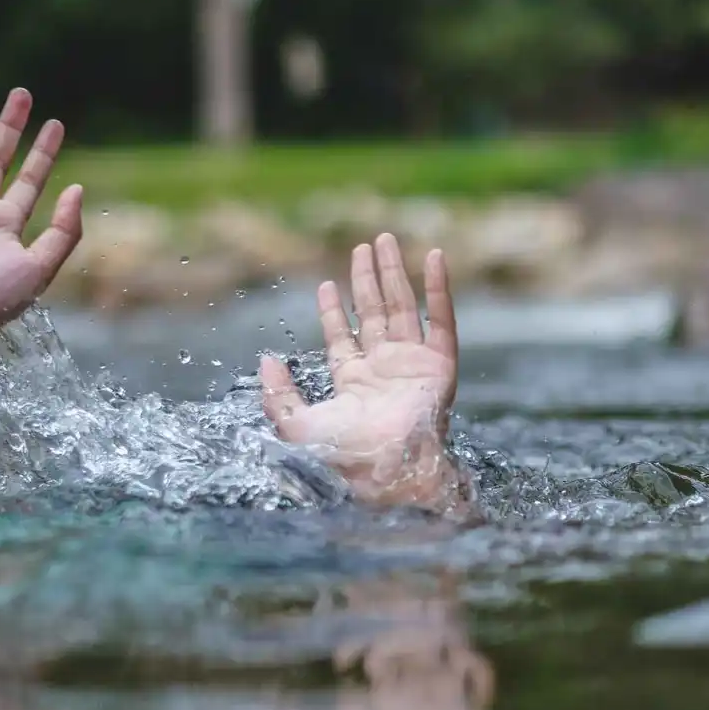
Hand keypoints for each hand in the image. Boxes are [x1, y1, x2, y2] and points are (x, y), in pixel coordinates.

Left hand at [260, 233, 469, 510]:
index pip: (343, 337)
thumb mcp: (295, 424)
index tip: (325, 284)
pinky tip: (432, 258)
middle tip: (363, 247)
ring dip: (394, 273)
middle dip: (367, 280)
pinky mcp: (439, 364)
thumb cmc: (342, 454)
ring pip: (403, 307)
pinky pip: (441, 318)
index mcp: (354, 383)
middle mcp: (385, 369)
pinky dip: (438, 288)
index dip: (333, 310)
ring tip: (383, 241)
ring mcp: (413, 364)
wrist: (387, 468)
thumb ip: (277, 393)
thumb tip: (267, 360)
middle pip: (374, 313)